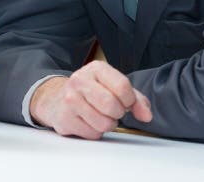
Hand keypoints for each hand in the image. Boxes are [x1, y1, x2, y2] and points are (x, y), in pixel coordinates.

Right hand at [30, 60, 151, 139]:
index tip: (126, 103)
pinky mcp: (64, 118)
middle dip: (118, 113)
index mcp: (96, 68)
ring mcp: (69, 99)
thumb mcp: (114, 88)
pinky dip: (95, 132)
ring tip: (99, 116)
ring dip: (107, 125)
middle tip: (112, 111)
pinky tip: (87, 121)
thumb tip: (146, 115)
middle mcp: (80, 80)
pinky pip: (92, 134)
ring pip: (104, 123)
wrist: (57, 99)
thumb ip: (136, 100)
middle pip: (112, 105)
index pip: (122, 86)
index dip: (130, 101)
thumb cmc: (92, 93)